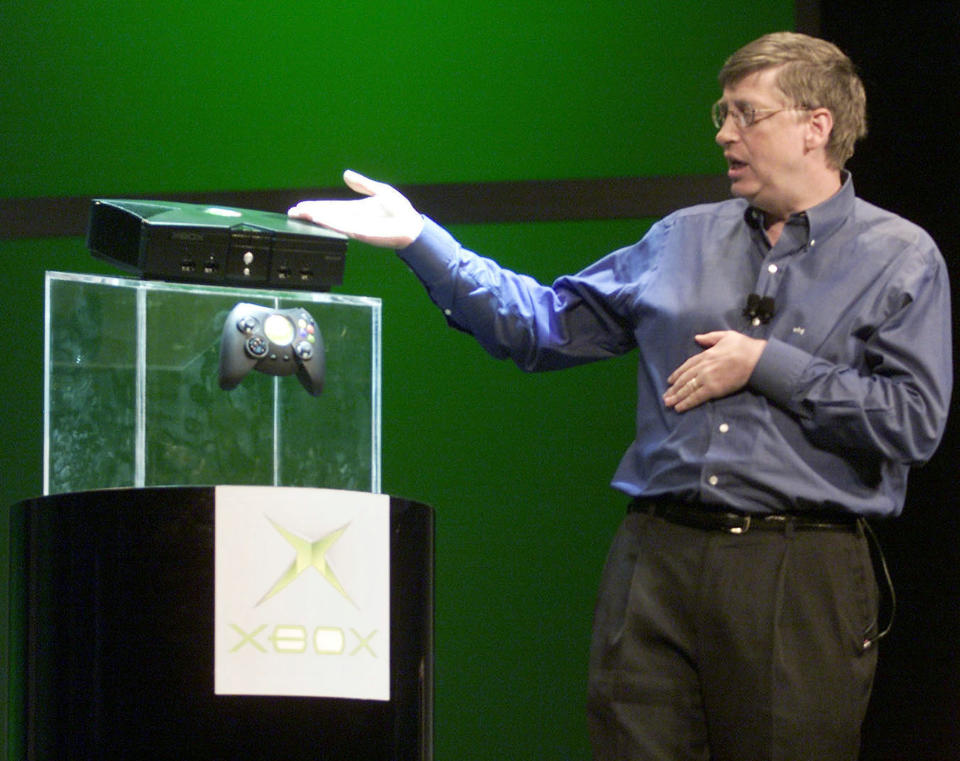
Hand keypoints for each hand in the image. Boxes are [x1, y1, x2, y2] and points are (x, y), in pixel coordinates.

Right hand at [288, 170, 423, 247]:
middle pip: (326, 215)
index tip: (302, 206)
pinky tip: (319, 220)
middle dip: (309, 214)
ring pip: (330, 222)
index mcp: (356, 209)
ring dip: (315, 218)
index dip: (316, 206)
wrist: (412, 225)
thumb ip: (362, 184)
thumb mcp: (380, 191)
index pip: (331, 207)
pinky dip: (329, 223)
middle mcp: (353, 219)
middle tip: (292, 212)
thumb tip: (346, 174)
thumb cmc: (400, 211)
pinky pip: (342, 227)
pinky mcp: (361, 233)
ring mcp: (356, 227)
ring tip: (300, 215)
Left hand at [663, 331, 766, 411]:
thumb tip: (697, 338)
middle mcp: (702, 367)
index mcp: (705, 355)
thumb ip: (710, 337)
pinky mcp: (713, 389)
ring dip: (676, 397)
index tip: (670, 381)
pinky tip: (679, 408)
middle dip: (674, 388)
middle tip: (665, 396)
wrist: (755, 359)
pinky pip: (696, 397)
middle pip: (684, 379)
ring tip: (668, 403)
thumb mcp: (725, 336)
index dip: (677, 374)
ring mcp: (706, 378)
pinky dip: (686, 403)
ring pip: (687, 389)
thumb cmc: (744, 346)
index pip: (687, 366)